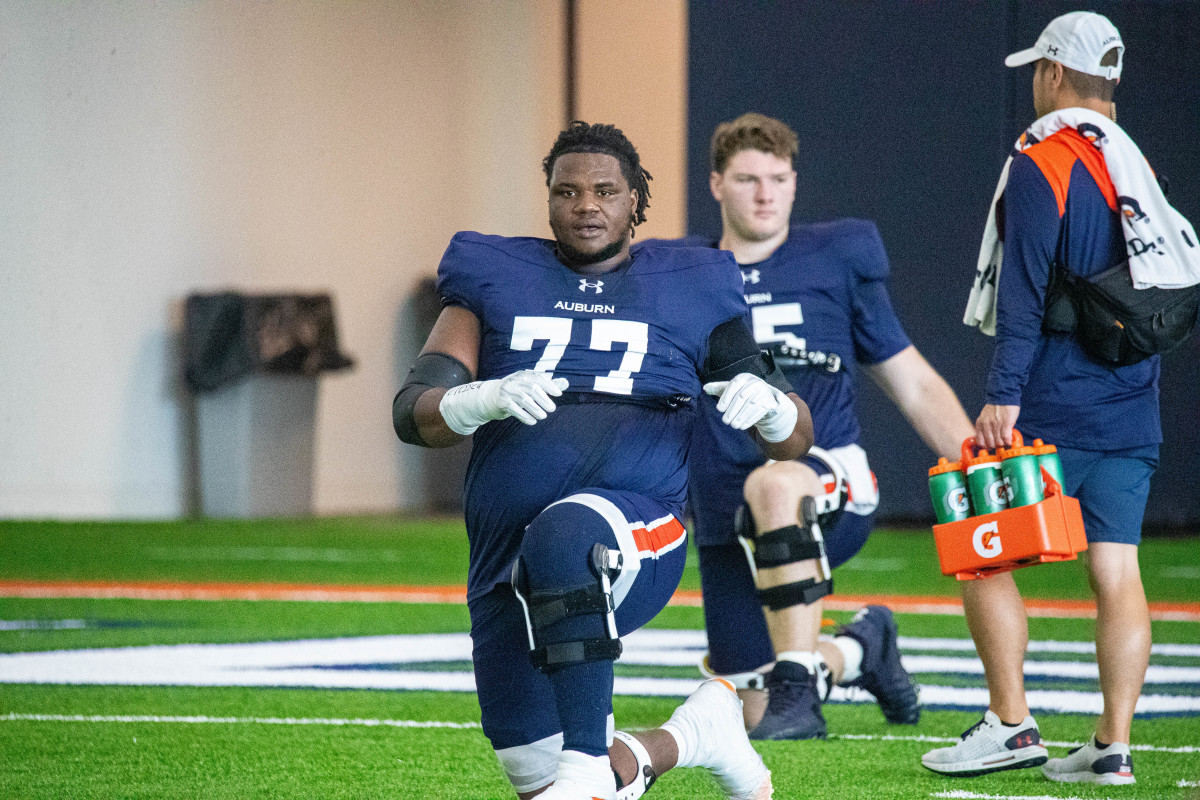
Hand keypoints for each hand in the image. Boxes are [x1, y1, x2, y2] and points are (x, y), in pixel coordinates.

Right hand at [439, 370, 568, 434]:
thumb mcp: (530, 386)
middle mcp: (514, 381)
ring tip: (543, 416)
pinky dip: (524, 416)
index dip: (549, 385)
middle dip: (543, 399)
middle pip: (532, 389)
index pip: (538, 378)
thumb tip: (566, 383)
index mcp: (523, 375)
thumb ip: (547, 385)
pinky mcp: (501, 402)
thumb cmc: (515, 392)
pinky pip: (514, 410)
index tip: (559, 394)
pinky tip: (532, 421)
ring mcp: (507, 391)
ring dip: (535, 409)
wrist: (490, 398)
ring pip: (524, 400)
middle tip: (552, 409)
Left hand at [703, 373, 797, 442]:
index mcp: (744, 378)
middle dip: (732, 410)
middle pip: (742, 396)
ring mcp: (764, 392)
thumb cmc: (743, 393)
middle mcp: (755, 382)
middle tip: (725, 421)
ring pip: (751, 405)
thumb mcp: (731, 389)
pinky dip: (750, 419)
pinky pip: (760, 411)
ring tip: (733, 425)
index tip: (719, 409)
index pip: (734, 385)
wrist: (764, 398)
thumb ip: (718, 388)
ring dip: (741, 417)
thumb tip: (704, 388)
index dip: (726, 397)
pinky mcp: (770, 402)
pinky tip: (743, 426)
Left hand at [975, 403, 1019, 450]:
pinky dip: (1008, 441)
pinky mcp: (1006, 423)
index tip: (991, 447)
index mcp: (980, 424)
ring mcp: (996, 424)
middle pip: (990, 444)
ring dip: (1003, 444)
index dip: (986, 446)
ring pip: (999, 442)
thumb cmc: (995, 407)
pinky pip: (1006, 437)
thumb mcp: (985, 417)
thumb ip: (985, 427)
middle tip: (1000, 444)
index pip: (980, 442)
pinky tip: (1010, 441)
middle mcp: (986, 425)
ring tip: (1006, 441)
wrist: (1003, 395)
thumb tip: (988, 440)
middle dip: (996, 446)